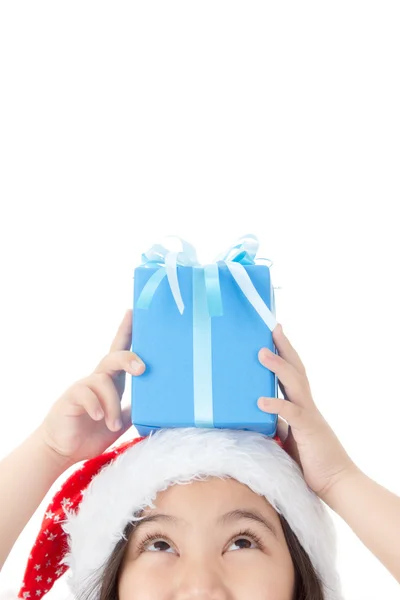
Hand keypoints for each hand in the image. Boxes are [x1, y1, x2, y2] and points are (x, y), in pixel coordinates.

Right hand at [38, 309, 144, 466]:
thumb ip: (135, 410)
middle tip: (142, 369)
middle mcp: (98, 380)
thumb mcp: (121, 421)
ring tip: (113, 424)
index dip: (126, 331)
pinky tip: (100, 418)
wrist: (63, 450)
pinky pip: (86, 394)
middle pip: (113, 358)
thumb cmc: (92, 433)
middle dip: (128, 358)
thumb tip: (159, 405)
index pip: (120, 351)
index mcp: (112, 382)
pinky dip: (97, 406)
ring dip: (113, 404)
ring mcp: (83, 387)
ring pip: (103, 381)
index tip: (133, 312)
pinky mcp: (71, 398)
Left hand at [257, 324, 357, 500]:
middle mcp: (307, 405)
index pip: (292, 373)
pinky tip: (261, 401)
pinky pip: (291, 414)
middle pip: (296, 369)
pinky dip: (276, 405)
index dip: (285, 353)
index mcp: (301, 405)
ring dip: (278, 367)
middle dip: (284, 347)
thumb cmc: (313, 460)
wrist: (337, 482)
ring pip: (295, 384)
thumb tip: (260, 413)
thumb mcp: (290, 437)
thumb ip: (278, 423)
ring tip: (262, 353)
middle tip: (273, 327)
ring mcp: (309, 415)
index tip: (274, 334)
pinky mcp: (308, 430)